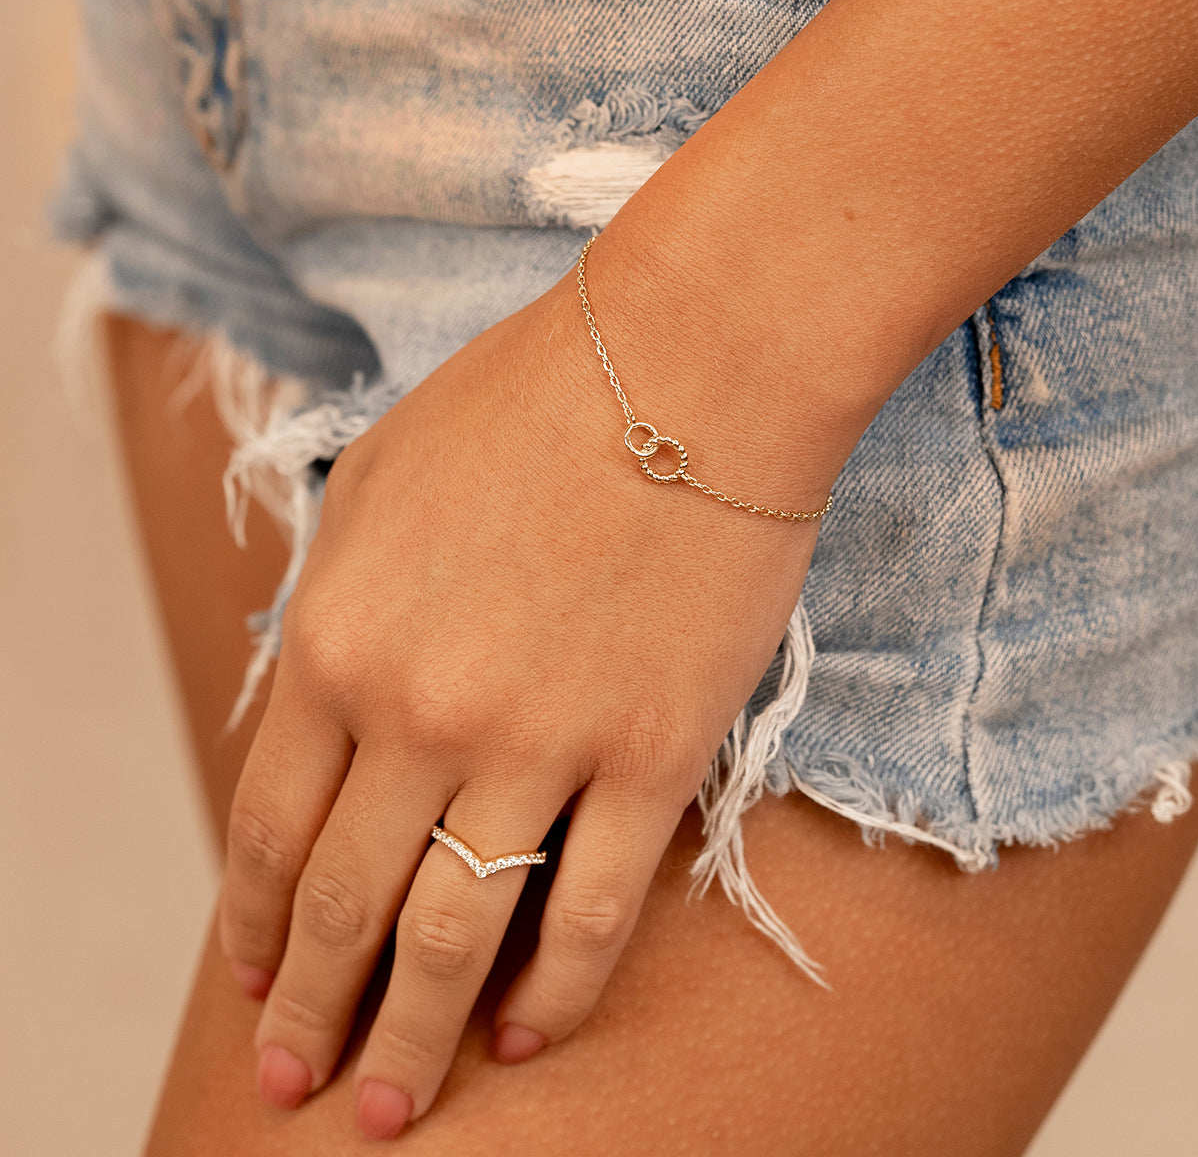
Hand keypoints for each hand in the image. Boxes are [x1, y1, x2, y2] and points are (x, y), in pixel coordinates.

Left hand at [216, 253, 829, 1139]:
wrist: (692, 364)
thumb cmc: (531, 402)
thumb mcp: (377, 482)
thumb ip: (335, 602)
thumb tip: (324, 697)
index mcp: (339, 639)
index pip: (272, 827)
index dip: (257, 921)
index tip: (259, 980)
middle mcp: (422, 712)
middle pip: (349, 904)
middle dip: (316, 1009)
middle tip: (298, 1082)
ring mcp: (541, 744)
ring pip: (458, 938)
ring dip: (416, 1039)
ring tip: (392, 1109)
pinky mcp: (655, 757)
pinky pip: (593, 913)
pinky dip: (556, 994)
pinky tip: (526, 1040)